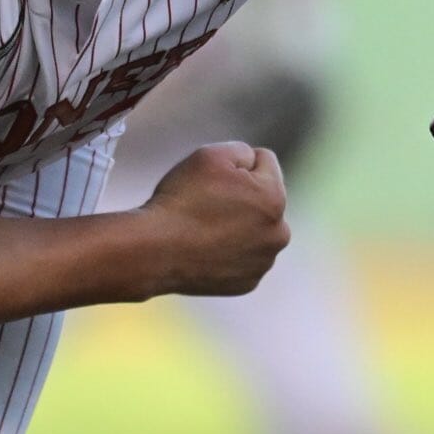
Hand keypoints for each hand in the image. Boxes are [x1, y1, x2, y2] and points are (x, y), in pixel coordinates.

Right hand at [134, 142, 289, 296]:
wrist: (155, 251)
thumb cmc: (182, 200)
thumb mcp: (210, 155)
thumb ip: (242, 150)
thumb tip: (253, 162)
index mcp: (275, 198)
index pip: (264, 161)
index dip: (235, 163)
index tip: (212, 178)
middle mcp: (279, 233)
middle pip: (263, 199)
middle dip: (243, 196)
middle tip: (206, 203)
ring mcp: (263, 262)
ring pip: (254, 230)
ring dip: (237, 225)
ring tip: (202, 228)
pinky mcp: (247, 283)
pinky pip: (242, 257)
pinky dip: (227, 251)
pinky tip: (203, 249)